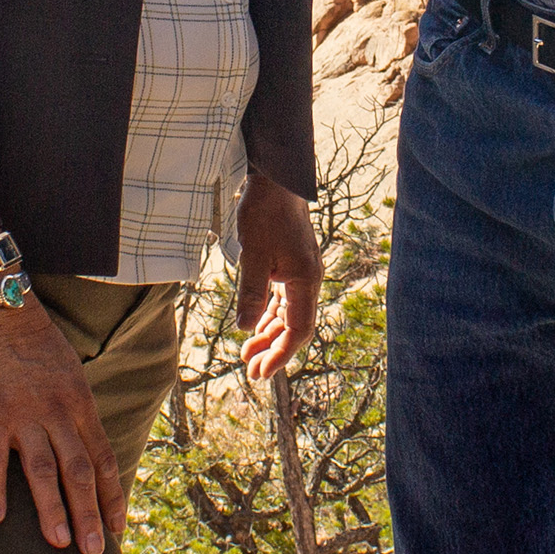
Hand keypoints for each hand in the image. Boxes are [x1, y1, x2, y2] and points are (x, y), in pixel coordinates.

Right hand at [0, 302, 120, 553]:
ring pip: (43, 471)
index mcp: (81, 404)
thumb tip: (89, 451)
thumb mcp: (72, 374)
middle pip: (79, 472)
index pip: (103, 458)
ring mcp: (24, 416)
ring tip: (60, 542)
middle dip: (89, 514)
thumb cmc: (37, 343)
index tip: (118, 528)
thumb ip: (78, 413)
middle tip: (94, 553)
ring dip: (52, 510)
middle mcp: (58, 414)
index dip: (112, 495)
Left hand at [233, 174, 322, 382]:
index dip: (281, 354)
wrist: (276, 181)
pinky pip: (283, 299)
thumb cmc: (266, 213)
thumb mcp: (254, 254)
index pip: (298, 330)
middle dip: (273, 350)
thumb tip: (246, 328)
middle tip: (250, 370)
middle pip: (294, 326)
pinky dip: (269, 315)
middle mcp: (308, 280)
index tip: (262, 372)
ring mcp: (300, 273)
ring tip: (248, 352)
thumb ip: (252, 292)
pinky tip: (256, 324)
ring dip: (269, 334)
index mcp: (305, 280)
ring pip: (287, 314)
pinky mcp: (291, 265)